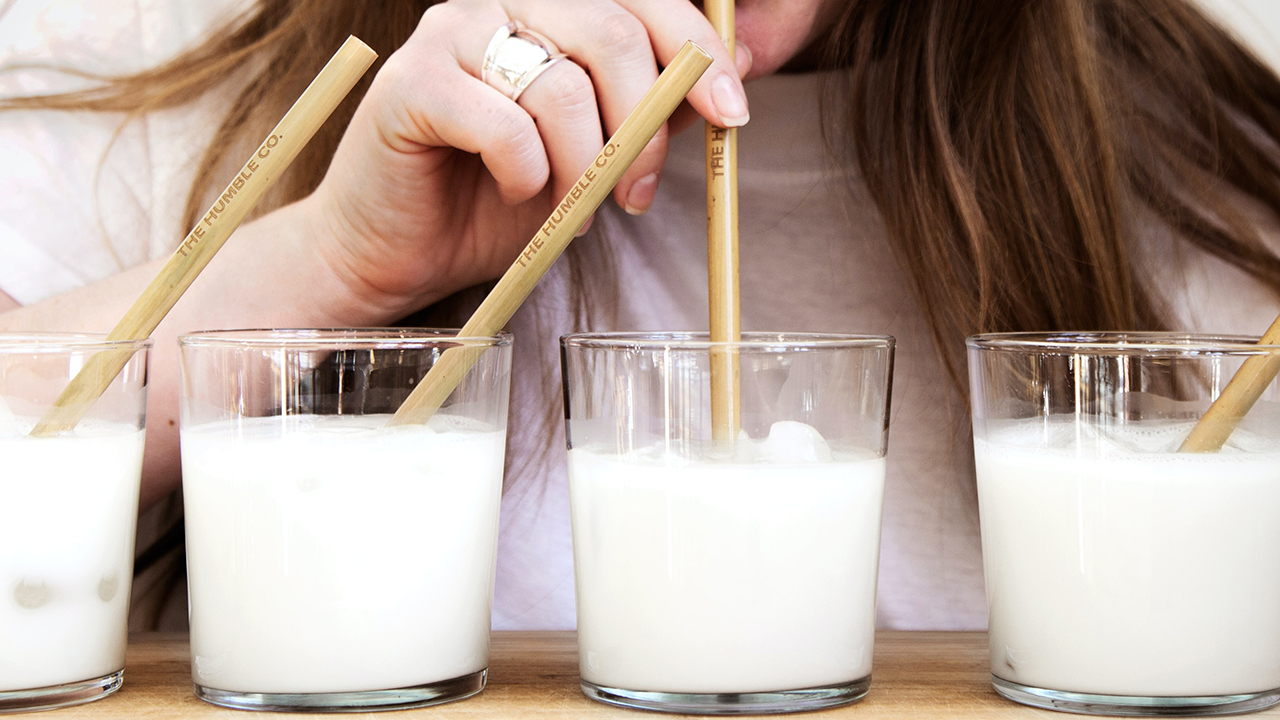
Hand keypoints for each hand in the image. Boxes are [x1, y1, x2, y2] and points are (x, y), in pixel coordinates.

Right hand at [300, 0, 750, 321]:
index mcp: (548, 6)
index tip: (730, 114)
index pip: (641, 1)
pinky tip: (513, 192)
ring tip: (571, 209)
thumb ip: (644, 110)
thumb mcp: (592, 153)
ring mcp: (450, 33)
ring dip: (584, 166)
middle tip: (638, 193)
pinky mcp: (410, 83)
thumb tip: (725, 83)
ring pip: (562, 85)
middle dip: (644, 125)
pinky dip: (525, 174)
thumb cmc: (492, 200)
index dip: (698, 52)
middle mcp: (500, 1)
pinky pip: (505, 125)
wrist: (396, 251)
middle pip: (612, 32)